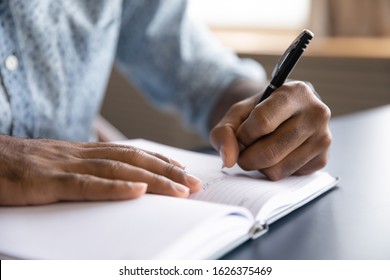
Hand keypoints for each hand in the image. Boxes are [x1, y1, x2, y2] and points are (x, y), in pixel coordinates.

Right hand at [0, 135, 201, 205]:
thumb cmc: (18, 166)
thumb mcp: (56, 166)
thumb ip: (83, 171)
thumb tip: (111, 181)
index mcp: (82, 152)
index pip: (130, 153)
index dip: (159, 161)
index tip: (183, 171)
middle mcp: (80, 154)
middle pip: (133, 160)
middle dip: (167, 171)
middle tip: (195, 184)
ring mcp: (64, 166)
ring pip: (118, 170)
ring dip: (153, 179)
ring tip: (180, 189)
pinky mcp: (47, 181)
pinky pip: (86, 184)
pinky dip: (115, 187)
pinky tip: (138, 190)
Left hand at [210, 81, 331, 179]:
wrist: (283, 115)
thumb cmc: (259, 112)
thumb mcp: (237, 114)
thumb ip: (224, 132)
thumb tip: (229, 160)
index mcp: (296, 92)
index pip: (262, 122)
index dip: (244, 134)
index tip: (242, 134)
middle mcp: (316, 113)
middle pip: (269, 152)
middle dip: (246, 157)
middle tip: (243, 150)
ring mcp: (323, 138)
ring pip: (277, 169)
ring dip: (258, 166)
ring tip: (259, 150)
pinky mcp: (323, 160)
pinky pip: (287, 177)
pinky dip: (273, 170)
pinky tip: (276, 155)